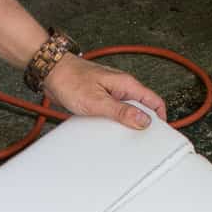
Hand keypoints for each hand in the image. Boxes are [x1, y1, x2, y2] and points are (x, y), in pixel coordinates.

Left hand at [42, 57, 167, 129]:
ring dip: (126, 122)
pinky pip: (113, 110)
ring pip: (127, 110)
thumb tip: (143, 120)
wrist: (51, 72)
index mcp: (126, 84)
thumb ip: (121, 111)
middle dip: (143, 123)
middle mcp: (121, 87)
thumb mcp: (97, 102)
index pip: (154, 101)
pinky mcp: (101, 97)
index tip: (159, 133)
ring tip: (121, 136)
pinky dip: (113, 120)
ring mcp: (111, 92)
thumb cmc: (70, 80)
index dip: (160, 118)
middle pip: (142, 107)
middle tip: (138, 138)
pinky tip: (107, 128)